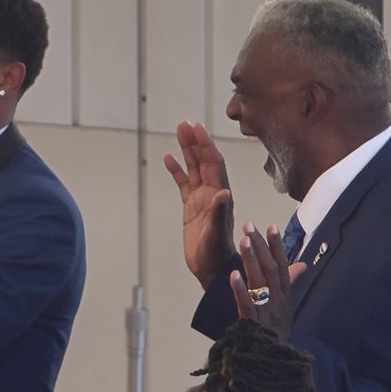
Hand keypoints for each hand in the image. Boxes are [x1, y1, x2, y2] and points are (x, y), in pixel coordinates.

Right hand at [165, 121, 236, 288]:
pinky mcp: (191, 207)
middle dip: (195, 141)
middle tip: (185, 123)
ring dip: (187, 151)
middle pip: (204, 160)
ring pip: (193, 168)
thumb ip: (219, 213)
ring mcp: (201, 199)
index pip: (213, 163)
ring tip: (179, 132)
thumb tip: (222, 192)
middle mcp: (213, 192)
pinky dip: (177, 171)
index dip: (206, 145)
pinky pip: (183, 184)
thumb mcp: (216, 234)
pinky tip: (168, 159)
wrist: (212, 268)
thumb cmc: (216, 253)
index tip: (197, 129)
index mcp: (221, 195)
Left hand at [230, 221, 305, 338]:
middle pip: (271, 269)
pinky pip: (247, 305)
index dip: (277, 246)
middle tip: (250, 226)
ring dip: (251, 260)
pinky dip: (240, 290)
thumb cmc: (275, 332)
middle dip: (261, 246)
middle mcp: (279, 302)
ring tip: (244, 241)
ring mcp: (266, 314)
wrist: (271, 363)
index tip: (271, 226)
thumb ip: (290, 284)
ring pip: (260, 283)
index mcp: (286, 297)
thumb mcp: (285, 307)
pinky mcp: (253, 324)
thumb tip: (302, 265)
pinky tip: (233, 275)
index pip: (283, 266)